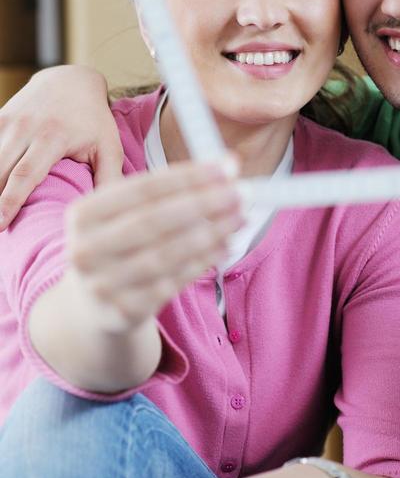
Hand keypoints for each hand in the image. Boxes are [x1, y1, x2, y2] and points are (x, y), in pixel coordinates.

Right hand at [0, 65, 122, 228]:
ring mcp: (8, 121)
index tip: (0, 226)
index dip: (9, 202)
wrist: (71, 80)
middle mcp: (25, 127)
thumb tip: (111, 213)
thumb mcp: (109, 146)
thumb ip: (109, 178)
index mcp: (52, 137)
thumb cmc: (93, 120)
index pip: (24, 175)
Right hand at [65, 158, 241, 330]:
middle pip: (153, 221)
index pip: (142, 189)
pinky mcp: (124, 311)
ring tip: (239, 217)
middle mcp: (85, 250)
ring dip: (210, 233)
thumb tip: (228, 166)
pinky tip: (224, 245)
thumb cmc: (120, 244)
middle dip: (203, 203)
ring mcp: (102, 284)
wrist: (93, 305)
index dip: (187, 177)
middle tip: (240, 193)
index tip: (225, 168)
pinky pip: (173, 282)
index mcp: (82, 215)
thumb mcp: (127, 213)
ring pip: (166, 254)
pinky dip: (203, 261)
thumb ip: (172, 188)